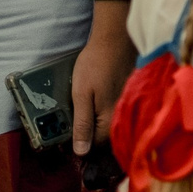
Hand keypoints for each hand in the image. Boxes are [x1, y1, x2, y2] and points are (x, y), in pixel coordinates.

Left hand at [70, 0, 135, 156]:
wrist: (115, 39)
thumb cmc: (96, 64)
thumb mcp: (81, 94)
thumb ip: (82, 124)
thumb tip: (81, 152)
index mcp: (110, 119)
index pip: (94, 145)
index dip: (79, 143)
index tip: (65, 138)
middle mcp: (122, 116)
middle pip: (103, 136)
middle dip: (88, 135)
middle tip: (70, 125)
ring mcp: (126, 106)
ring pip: (109, 124)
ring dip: (95, 123)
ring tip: (81, 113)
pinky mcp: (127, 97)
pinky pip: (114, 113)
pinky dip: (103, 112)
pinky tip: (94, 102)